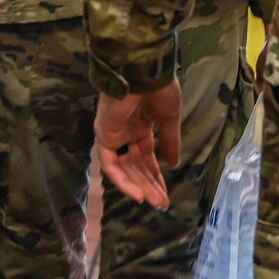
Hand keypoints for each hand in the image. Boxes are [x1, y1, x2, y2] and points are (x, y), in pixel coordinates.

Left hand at [96, 81, 181, 210]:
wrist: (144, 74)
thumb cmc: (159, 90)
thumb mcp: (170, 118)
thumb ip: (170, 141)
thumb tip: (174, 163)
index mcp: (141, 126)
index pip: (146, 157)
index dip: (156, 176)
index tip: (166, 194)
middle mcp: (125, 132)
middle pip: (135, 166)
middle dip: (149, 185)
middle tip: (162, 204)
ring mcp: (114, 135)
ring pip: (124, 169)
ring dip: (138, 186)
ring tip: (154, 202)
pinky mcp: (104, 136)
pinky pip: (111, 164)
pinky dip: (123, 181)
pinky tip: (139, 194)